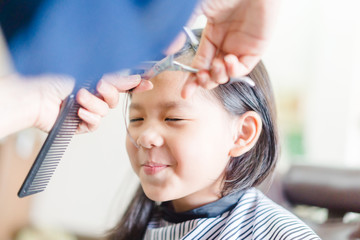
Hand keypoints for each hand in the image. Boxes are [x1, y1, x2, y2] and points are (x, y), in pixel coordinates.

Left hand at [34, 74, 152, 133]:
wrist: (34, 96)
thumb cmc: (53, 79)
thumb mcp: (90, 73)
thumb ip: (115, 78)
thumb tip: (135, 78)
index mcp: (94, 81)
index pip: (120, 85)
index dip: (135, 85)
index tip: (148, 83)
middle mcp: (91, 96)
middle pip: (114, 100)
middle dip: (107, 93)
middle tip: (97, 86)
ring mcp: (85, 111)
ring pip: (104, 113)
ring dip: (93, 104)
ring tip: (78, 98)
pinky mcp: (79, 124)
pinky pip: (94, 124)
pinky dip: (88, 117)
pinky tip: (78, 112)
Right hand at [182, 0, 279, 97]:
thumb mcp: (196, 9)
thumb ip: (181, 30)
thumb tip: (167, 50)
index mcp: (210, 36)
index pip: (199, 65)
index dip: (192, 81)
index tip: (184, 94)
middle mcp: (224, 44)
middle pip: (212, 73)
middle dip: (205, 81)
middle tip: (202, 77)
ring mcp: (239, 47)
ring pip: (227, 74)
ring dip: (219, 76)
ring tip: (218, 65)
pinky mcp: (256, 49)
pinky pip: (243, 69)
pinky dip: (234, 71)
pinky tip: (229, 61)